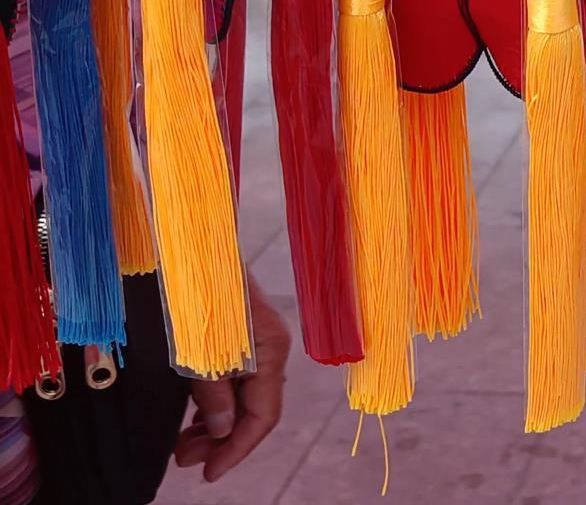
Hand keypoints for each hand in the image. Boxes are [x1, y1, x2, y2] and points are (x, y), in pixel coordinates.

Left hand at [173, 279, 291, 482]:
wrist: (192, 244)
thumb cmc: (194, 294)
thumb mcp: (198, 352)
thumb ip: (213, 394)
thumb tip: (221, 430)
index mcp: (271, 352)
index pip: (263, 415)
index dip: (237, 449)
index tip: (209, 473)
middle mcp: (271, 349)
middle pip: (254, 409)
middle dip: (221, 441)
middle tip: (185, 460)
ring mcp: (255, 342)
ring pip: (242, 397)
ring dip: (214, 425)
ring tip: (182, 445)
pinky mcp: (237, 336)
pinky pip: (233, 380)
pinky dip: (213, 403)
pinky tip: (191, 418)